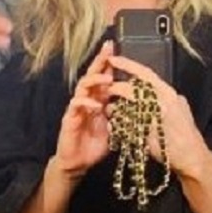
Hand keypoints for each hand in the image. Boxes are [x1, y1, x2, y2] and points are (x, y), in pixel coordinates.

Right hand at [54, 42, 114, 179]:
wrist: (77, 163)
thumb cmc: (95, 146)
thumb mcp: (115, 128)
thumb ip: (123, 115)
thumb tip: (141, 107)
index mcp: (99, 99)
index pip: (105, 76)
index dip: (110, 63)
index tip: (118, 49)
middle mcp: (87, 100)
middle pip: (93, 74)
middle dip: (101, 61)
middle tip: (109, 49)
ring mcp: (77, 108)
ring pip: (83, 86)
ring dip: (95, 80)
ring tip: (107, 78)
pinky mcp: (69, 118)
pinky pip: (76, 105)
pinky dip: (87, 103)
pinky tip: (97, 104)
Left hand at [108, 54, 207, 177]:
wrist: (191, 156)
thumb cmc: (187, 133)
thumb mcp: (182, 107)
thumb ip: (170, 96)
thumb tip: (159, 88)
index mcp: (168, 93)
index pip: (145, 73)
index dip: (127, 65)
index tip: (113, 59)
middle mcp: (160, 102)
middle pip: (131, 89)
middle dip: (116, 87)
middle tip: (107, 87)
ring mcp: (152, 118)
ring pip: (124, 106)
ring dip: (114, 107)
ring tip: (109, 108)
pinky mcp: (144, 134)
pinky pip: (124, 125)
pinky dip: (116, 123)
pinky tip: (113, 124)